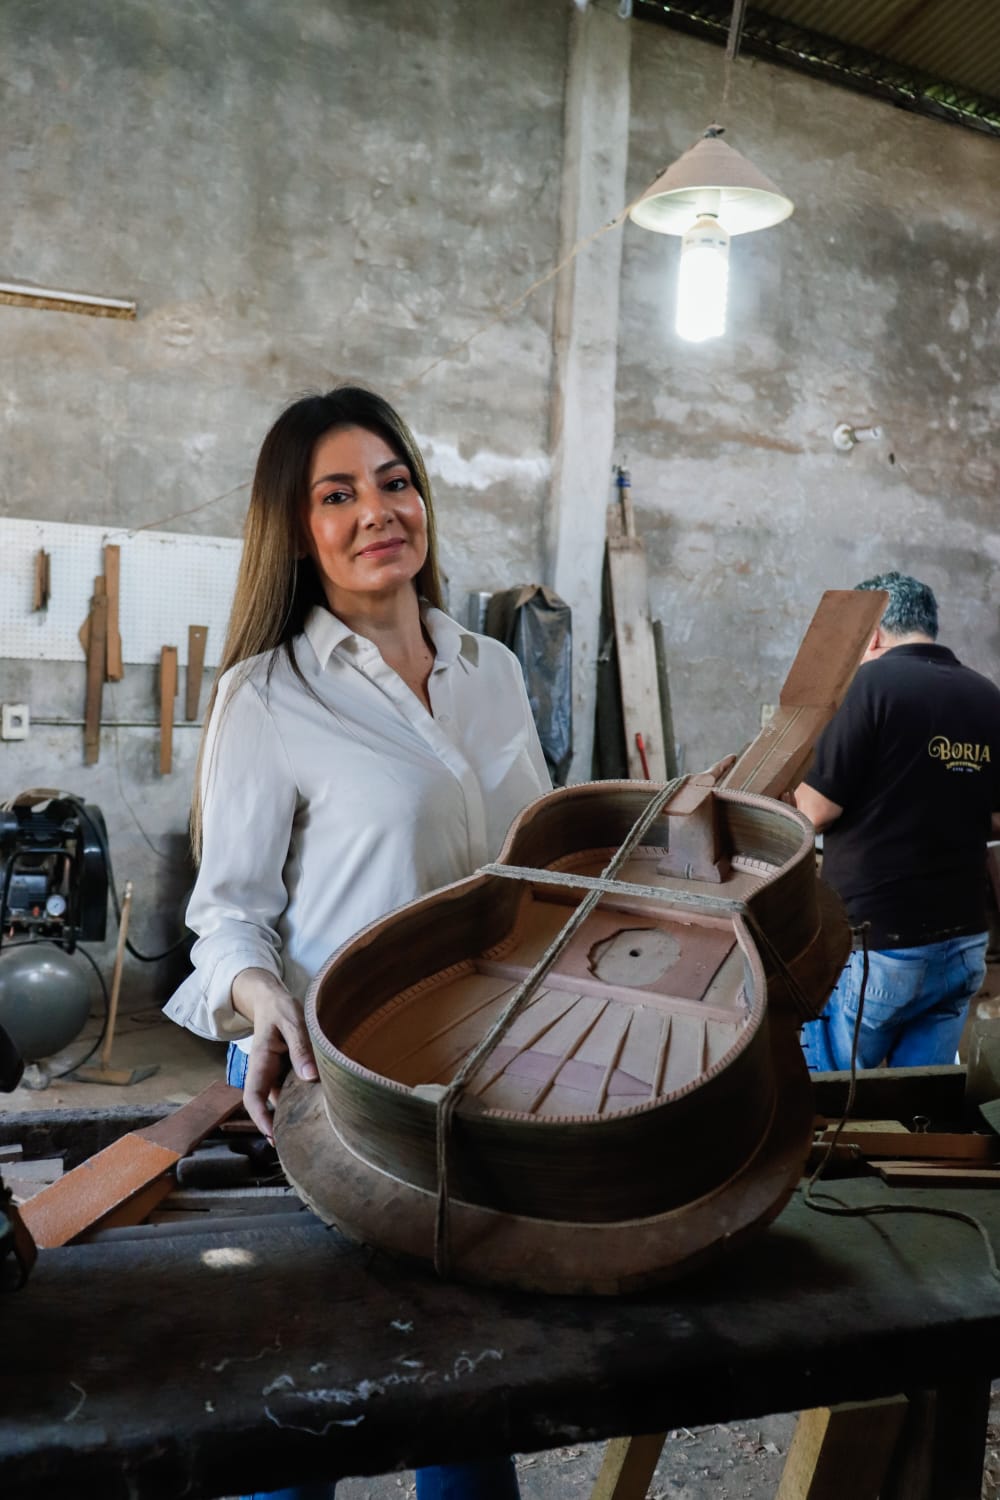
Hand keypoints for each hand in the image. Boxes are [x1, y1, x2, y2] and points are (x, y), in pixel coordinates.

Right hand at [230, 968, 318, 1139]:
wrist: (271, 1000)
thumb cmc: (281, 1008)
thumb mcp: (293, 1022)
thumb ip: (301, 1047)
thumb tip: (309, 1077)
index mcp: (260, 1062)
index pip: (253, 1098)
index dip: (260, 1119)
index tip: (273, 1136)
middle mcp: (265, 1072)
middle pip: (267, 1106)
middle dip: (279, 1126)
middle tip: (299, 1145)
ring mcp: (275, 1074)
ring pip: (282, 1100)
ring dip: (293, 1113)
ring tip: (313, 1131)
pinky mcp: (286, 1072)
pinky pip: (292, 1090)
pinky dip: (302, 1099)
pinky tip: (320, 1107)